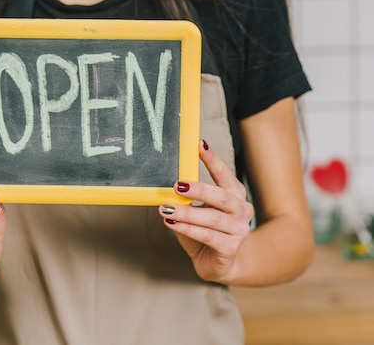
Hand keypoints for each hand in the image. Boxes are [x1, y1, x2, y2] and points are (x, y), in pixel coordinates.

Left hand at [158, 140, 253, 283]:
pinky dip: (188, 229)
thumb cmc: (205, 232)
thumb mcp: (197, 210)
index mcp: (234, 195)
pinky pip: (208, 236)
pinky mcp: (231, 248)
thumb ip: (188, 198)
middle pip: (221, 195)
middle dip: (198, 188)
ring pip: (212, 217)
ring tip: (166, 208)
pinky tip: (172, 223)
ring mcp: (239, 230)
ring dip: (187, 212)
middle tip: (176, 185)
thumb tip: (167, 184)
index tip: (199, 144)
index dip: (212, 159)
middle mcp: (242, 210)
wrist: (218, 264)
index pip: (224, 174)